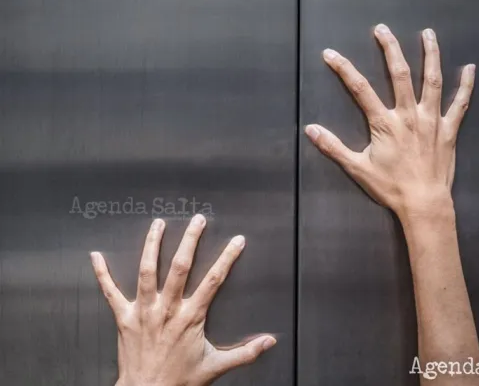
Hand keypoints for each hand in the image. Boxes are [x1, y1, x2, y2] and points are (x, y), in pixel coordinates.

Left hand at [90, 216, 275, 385]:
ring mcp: (143, 311)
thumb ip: (246, 353)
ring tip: (158, 224)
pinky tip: (96, 255)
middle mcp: (167, 309)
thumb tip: (269, 341)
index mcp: (190, 317)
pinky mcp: (123, 317)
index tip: (236, 241)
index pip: (213, 281)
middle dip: (190, 240)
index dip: (227, 258)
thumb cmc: (180, 380)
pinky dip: (102, 273)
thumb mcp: (216, 366)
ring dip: (152, 245)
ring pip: (147, 270)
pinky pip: (110, 291)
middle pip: (179, 267)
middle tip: (197, 220)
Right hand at [305, 24, 474, 215]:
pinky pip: (460, 104)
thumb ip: (333, 147)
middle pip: (399, 74)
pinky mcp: (449, 130)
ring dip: (430, 55)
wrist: (423, 203)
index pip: (360, 90)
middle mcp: (409, 115)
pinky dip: (466, 86)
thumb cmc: (390, 187)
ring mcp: (431, 120)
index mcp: (385, 123)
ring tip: (428, 33)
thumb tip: (311, 129)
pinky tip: (470, 68)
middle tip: (382, 29)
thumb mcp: (357, 168)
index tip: (331, 54)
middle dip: (389, 49)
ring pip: (432, 81)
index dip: (344, 69)